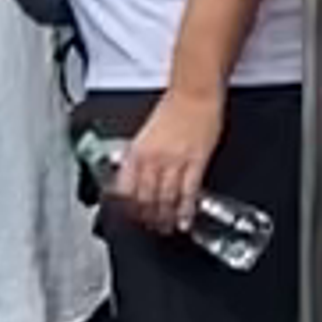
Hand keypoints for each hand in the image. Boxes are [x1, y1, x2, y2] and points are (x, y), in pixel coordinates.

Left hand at [108, 84, 224, 234]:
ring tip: (165, 228)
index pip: (125, 188)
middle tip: (148, 227)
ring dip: (164, 218)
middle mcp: (153, 159)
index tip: (129, 216)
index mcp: (137, 151)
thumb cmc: (174, 107)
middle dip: (145, 217)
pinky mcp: (196, 162)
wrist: (195, 93)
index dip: (126, 207)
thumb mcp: (145, 133)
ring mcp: (175, 162)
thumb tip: (130, 173)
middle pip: (145, 197)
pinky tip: (184, 221)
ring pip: (165, 199)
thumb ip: (138, 155)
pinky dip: (184, 210)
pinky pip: (188, 192)